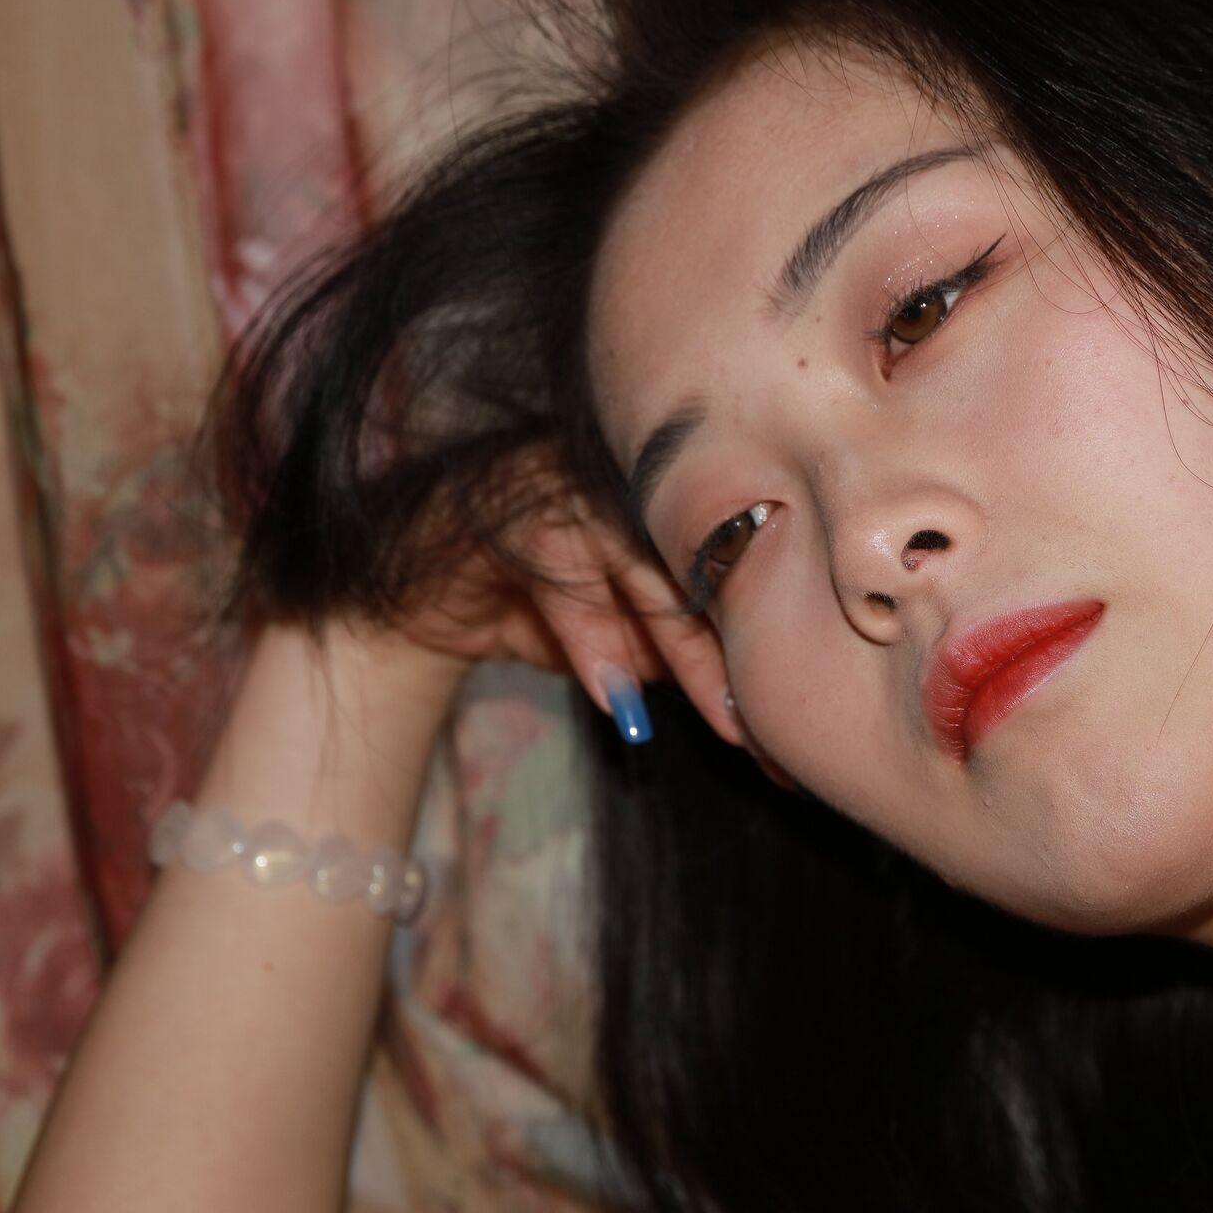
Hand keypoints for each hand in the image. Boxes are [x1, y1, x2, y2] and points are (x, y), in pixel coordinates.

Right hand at [375, 493, 754, 760]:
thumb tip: (754, 695)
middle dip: (740, 661)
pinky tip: (617, 700)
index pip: (735, 569)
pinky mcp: (512, 507)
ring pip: (647, 568)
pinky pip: (565, 577)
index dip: (767, 648)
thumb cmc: (527, 606)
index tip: (799, 727)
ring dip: (686, 655)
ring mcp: (570, 481)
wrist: (413, 596)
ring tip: (726, 723)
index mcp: (663, 497)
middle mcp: (626, 477)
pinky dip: (594, 642)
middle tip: (775, 735)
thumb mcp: (617, 639)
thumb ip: (675, 649)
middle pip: (706, 564)